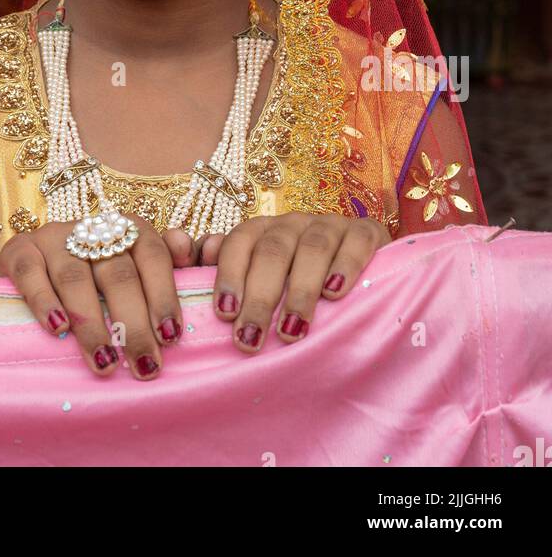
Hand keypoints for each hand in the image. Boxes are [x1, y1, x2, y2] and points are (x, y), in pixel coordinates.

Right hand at [0, 214, 183, 380]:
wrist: (33, 266)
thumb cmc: (95, 277)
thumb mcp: (132, 267)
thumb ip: (166, 261)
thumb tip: (189, 251)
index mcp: (125, 228)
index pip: (151, 254)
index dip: (163, 294)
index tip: (171, 336)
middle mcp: (90, 227)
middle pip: (117, 272)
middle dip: (133, 323)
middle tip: (144, 365)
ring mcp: (53, 237)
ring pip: (75, 278)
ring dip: (92, 324)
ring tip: (105, 362)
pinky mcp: (18, 250)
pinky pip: (30, 273)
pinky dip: (44, 301)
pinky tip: (58, 329)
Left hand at [171, 212, 390, 350]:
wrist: (362, 270)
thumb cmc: (298, 283)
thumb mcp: (261, 279)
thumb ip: (225, 269)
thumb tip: (195, 254)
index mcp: (263, 231)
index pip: (240, 243)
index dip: (230, 276)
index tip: (224, 315)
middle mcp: (294, 223)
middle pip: (272, 251)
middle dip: (260, 296)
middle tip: (250, 339)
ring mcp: (331, 225)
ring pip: (312, 248)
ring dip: (300, 289)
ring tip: (291, 329)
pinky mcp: (367, 232)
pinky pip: (356, 242)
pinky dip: (345, 265)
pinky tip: (336, 293)